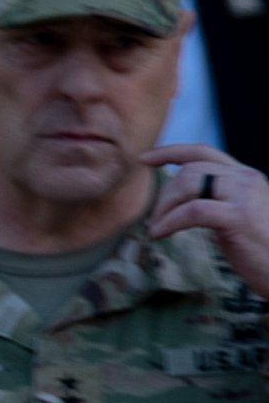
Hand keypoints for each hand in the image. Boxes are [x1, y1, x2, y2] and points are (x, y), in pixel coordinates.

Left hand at [144, 145, 268, 297]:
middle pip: (189, 170)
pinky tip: (159, 234)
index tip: (144, 158)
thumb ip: (216, 201)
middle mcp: (247, 179)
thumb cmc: (262, 250)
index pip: (203, 152)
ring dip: (164, 208)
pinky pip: (191, 211)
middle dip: (164, 194)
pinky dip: (169, 222)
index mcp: (245, 176)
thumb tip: (181, 201)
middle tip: (154, 220)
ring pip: (188, 184)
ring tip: (157, 228)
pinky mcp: (240, 217)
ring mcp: (245, 195)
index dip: (170, 152)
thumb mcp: (237, 216)